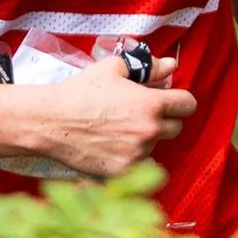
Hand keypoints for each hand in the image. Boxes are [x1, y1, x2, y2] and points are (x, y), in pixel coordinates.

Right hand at [0, 51, 194, 178]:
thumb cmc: (80, 91)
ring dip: (145, 137)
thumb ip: (149, 68)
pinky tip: (110, 143)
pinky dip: (130, 154)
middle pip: (176, 128)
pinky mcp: (122, 171)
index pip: (188, 105)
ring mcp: (136, 154)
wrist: (50, 121)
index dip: (180, 100)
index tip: (171, 100)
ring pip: (155, 146)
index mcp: (150, 104)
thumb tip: (171, 66)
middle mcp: (148, 131)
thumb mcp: (114, 68)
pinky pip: (138, 163)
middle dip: (163, 119)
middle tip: (140, 113)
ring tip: (118, 127)